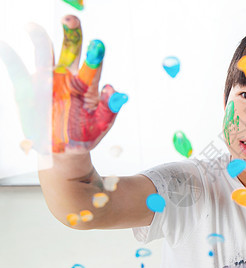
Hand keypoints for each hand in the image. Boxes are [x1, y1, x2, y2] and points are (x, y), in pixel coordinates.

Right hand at [0, 15, 127, 154]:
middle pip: (71, 51)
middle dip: (71, 34)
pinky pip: (19, 74)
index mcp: (88, 85)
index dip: (95, 55)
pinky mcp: (29, 91)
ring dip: (39, 40)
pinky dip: (11, 60)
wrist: (65, 150)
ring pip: (44, 56)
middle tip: (71, 19)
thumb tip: (113, 89)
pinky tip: (5, 47)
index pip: (93, 66)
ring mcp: (48, 82)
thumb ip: (110, 108)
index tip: (98, 45)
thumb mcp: (102, 124)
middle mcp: (68, 78)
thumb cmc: (87, 133)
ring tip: (32, 26)